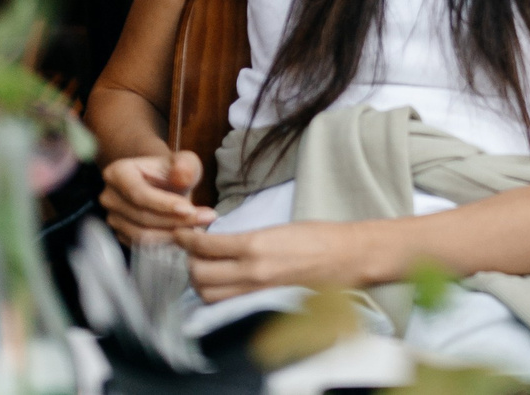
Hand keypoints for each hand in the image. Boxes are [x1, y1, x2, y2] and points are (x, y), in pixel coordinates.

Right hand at [100, 150, 213, 245]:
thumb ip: (185, 165)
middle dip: (176, 220)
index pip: (139, 194)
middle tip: (207, 217)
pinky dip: (165, 242)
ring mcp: (113, 218)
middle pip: (142, 216)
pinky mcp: (121, 234)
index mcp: (117, 173)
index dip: (164, 204)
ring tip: (200, 227)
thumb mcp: (184, 161)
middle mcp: (109, 197)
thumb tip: (181, 175)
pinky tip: (186, 235)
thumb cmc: (172, 169)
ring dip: (173, 234)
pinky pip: (142, 245)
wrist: (161, 181)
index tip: (190, 209)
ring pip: (142, 234)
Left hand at [175, 219, 394, 301]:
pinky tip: (220, 284)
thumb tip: (219, 242)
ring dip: (200, 282)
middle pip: (200, 275)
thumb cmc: (319, 236)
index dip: (188, 240)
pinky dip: (217, 294)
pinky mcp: (263, 301)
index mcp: (256, 244)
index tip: (182, 233)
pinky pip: (228, 303)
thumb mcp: (278, 227)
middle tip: (192, 251)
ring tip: (204, 268)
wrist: (347, 256)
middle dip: (190, 263)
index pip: (207, 246)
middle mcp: (253, 271)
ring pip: (209, 295)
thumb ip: (247, 238)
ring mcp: (257, 290)